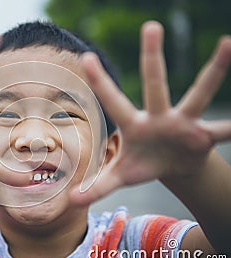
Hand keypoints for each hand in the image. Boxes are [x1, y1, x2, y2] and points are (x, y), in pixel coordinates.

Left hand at [72, 21, 230, 204]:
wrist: (172, 167)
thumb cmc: (142, 164)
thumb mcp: (121, 175)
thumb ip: (97, 186)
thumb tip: (71, 202)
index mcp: (133, 125)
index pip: (113, 100)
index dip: (100, 81)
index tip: (86, 57)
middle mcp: (158, 117)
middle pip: (154, 84)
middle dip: (152, 58)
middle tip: (151, 26)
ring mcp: (183, 124)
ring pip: (198, 95)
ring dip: (213, 72)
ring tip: (228, 42)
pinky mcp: (203, 136)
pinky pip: (224, 130)